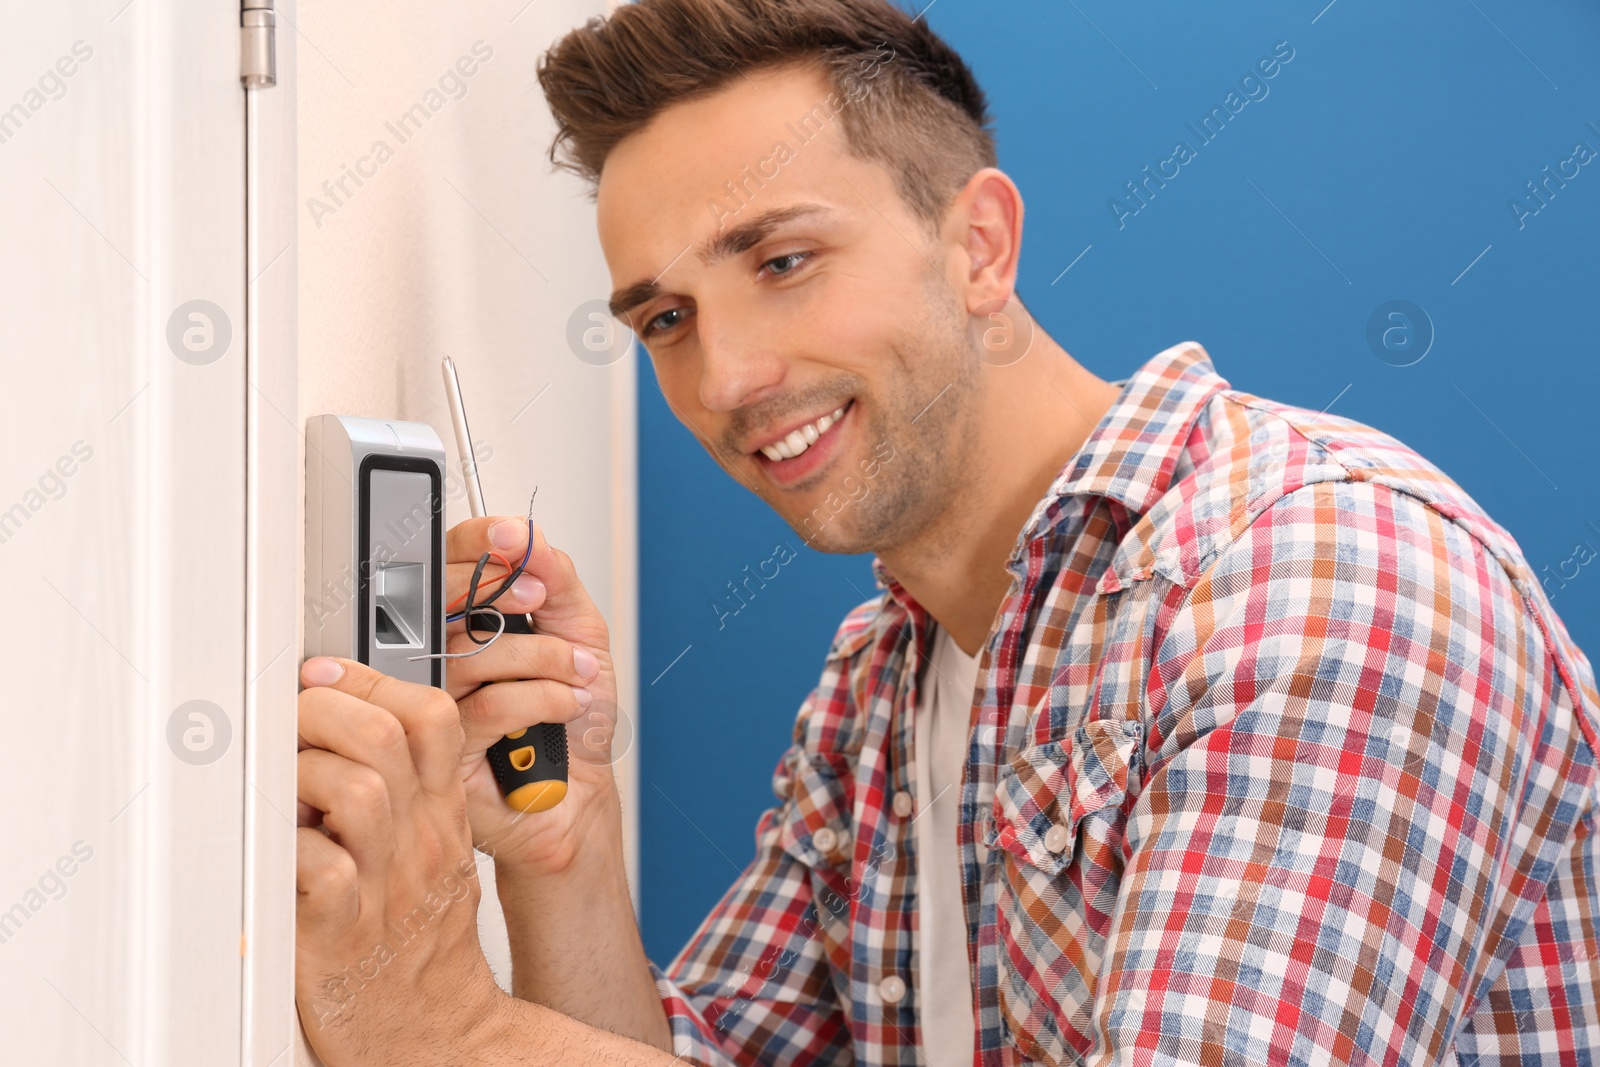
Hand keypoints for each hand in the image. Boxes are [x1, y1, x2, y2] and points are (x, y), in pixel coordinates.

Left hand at [294, 656, 509, 1065]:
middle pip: (384, 735)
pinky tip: (280, 853)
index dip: (368, 681)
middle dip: (321, 711)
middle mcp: (418, 840)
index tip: (323, 675)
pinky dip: (288, 849)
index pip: (430, 715)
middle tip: (290, 724)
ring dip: (300, 776)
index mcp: (440, 813)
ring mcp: (384, 884)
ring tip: (284, 794)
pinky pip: (318, 868)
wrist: (438, 1032)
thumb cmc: (422, 943)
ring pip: (352, 788)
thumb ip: (405, 792)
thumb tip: (337, 733)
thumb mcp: (437, 851)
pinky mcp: (342, 932)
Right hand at [442, 516, 624, 873]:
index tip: (515, 539)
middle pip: (441, 601)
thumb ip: (557, 580)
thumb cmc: (572, 721)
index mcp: (468, 621)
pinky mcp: (442, 747)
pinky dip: (542, 698)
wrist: (581, 794)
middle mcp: (442, 656)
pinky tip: (566, 706)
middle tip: (540, 600)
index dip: (477, 544)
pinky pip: (488, 704)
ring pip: (470, 651)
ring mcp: (435, 700)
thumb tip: (530, 539)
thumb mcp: (580, 635)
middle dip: (499, 590)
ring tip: (578, 674)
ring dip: (542, 656)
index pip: (448, 564)